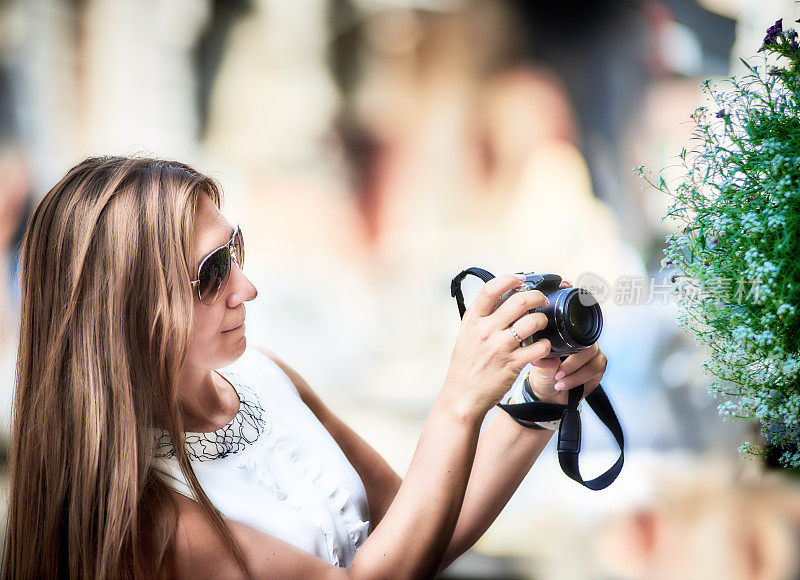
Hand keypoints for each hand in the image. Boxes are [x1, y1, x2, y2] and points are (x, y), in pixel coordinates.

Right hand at [442, 274, 551, 415]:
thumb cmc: (465, 366)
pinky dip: (545, 345)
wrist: (461, 397)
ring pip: (533, 322)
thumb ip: (480, 317)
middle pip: (519, 301)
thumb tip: (499, 297)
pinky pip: (539, 348)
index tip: (520, 279)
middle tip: (541, 299)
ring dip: (543, 319)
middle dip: (536, 296)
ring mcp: (500, 347)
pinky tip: (542, 347)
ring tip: (542, 323)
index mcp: (473, 321)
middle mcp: (486, 331)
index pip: (490, 289)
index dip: (508, 279)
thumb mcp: (466, 336)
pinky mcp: (513, 364)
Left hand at [527, 279, 606, 403]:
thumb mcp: (537, 363)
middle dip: (572, 360)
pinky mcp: (598, 367)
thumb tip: (540, 355)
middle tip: (557, 370)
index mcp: (567, 333)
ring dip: (575, 371)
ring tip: (559, 379)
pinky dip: (579, 379)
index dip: (572, 331)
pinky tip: (565, 384)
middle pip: (588, 342)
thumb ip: (542, 357)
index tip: (560, 350)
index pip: (576, 324)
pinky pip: (595, 370)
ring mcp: (592, 353)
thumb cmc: (542, 372)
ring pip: (593, 357)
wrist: (547, 392)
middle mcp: (581, 340)